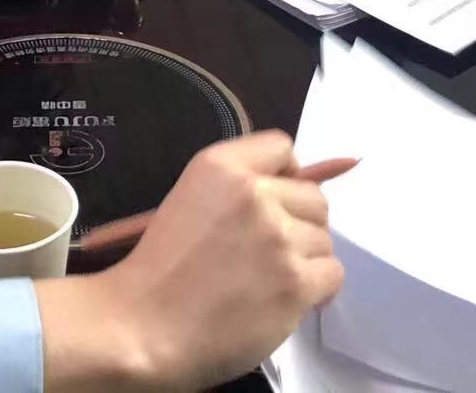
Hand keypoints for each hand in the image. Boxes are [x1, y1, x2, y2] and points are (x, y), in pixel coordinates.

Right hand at [36, 132, 343, 390]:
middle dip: (300, 224)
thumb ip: (237, 188)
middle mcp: (254, 193)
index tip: (275, 201)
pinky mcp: (295, 282)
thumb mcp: (189, 200)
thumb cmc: (159, 271)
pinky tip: (287, 299)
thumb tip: (293, 191)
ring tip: (270, 281)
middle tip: (270, 252)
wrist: (142, 328)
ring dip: (306, 260)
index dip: (285, 174)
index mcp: (221, 167)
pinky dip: (317, 289)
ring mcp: (278, 238)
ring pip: (325, 239)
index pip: (281, 147)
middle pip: (313, 198)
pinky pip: (333, 274)